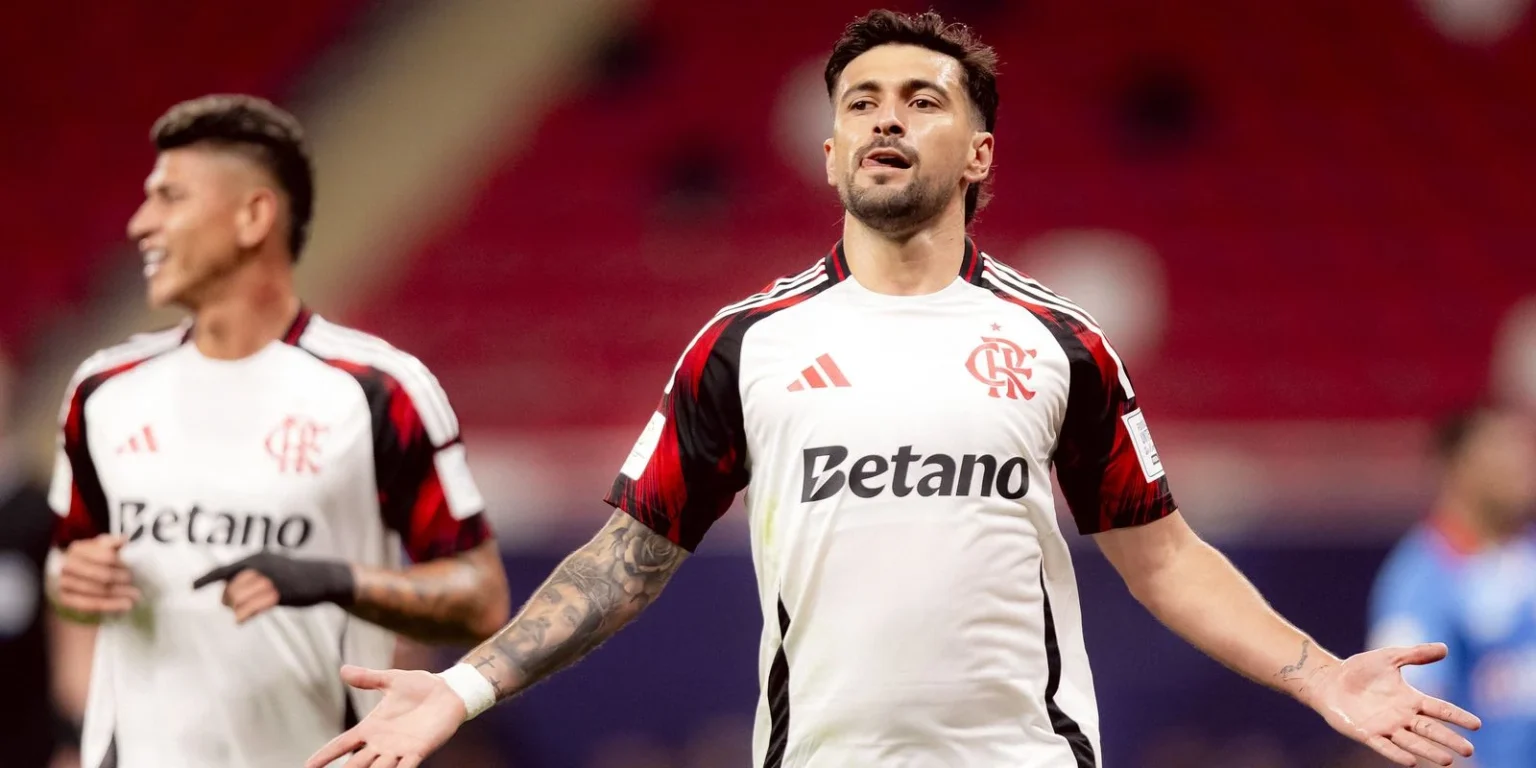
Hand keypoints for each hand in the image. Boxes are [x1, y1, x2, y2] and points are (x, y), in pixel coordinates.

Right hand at [55, 535, 139, 615]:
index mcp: (78, 549)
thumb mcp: (100, 548)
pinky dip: (111, 605)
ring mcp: (64, 583)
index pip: (106, 557)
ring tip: (135, 596)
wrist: (72, 578)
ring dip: (120, 594)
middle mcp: (68, 565)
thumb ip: (112, 543)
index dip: (122, 564)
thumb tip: (124, 539)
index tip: (133, 568)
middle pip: (102, 575)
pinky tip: (125, 606)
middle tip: (135, 583)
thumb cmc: (92, 560)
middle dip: (122, 580)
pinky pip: (91, 604)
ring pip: (98, 591)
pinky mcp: (66, 599)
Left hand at [193, 552, 354, 623]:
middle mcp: (261, 566)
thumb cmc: (296, 575)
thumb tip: (228, 589)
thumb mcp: (272, 569)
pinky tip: (240, 620)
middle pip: (231, 587)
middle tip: (233, 607)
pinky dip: (244, 614)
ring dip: (236, 609)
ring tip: (240, 614)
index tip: (192, 587)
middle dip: (228, 599)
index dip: (207, 578)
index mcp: (257, 558)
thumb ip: (251, 576)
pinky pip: (253, 607)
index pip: (225, 569)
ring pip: (240, 597)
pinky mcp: (280, 593)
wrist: (322, 577)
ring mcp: (271, 579)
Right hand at [305, 665, 465, 767]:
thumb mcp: (391, 679)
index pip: (342, 744)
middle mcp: (381, 743)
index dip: (325, 755)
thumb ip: (368, 678)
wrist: (450, 691)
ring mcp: (399, 750)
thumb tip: (343, 670)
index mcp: (371, 727)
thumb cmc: (420, 686)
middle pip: (355, 763)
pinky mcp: (418, 751)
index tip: (308, 766)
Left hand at [1306, 643, 1480, 765]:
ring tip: (1446, 761)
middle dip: (1449, 740)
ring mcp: (1385, 726)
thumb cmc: (1359, 670)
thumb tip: (1445, 648)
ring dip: (1428, 751)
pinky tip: (1411, 762)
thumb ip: (1415, 654)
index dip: (1457, 717)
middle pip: (1431, 729)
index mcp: (1410, 699)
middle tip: (1468, 751)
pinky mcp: (1367, 734)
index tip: (1477, 725)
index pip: (1440, 709)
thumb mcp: (1389, 657)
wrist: (1328, 680)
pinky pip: (1385, 746)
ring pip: (1412, 741)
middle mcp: (1402, 716)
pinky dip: (1397, 754)